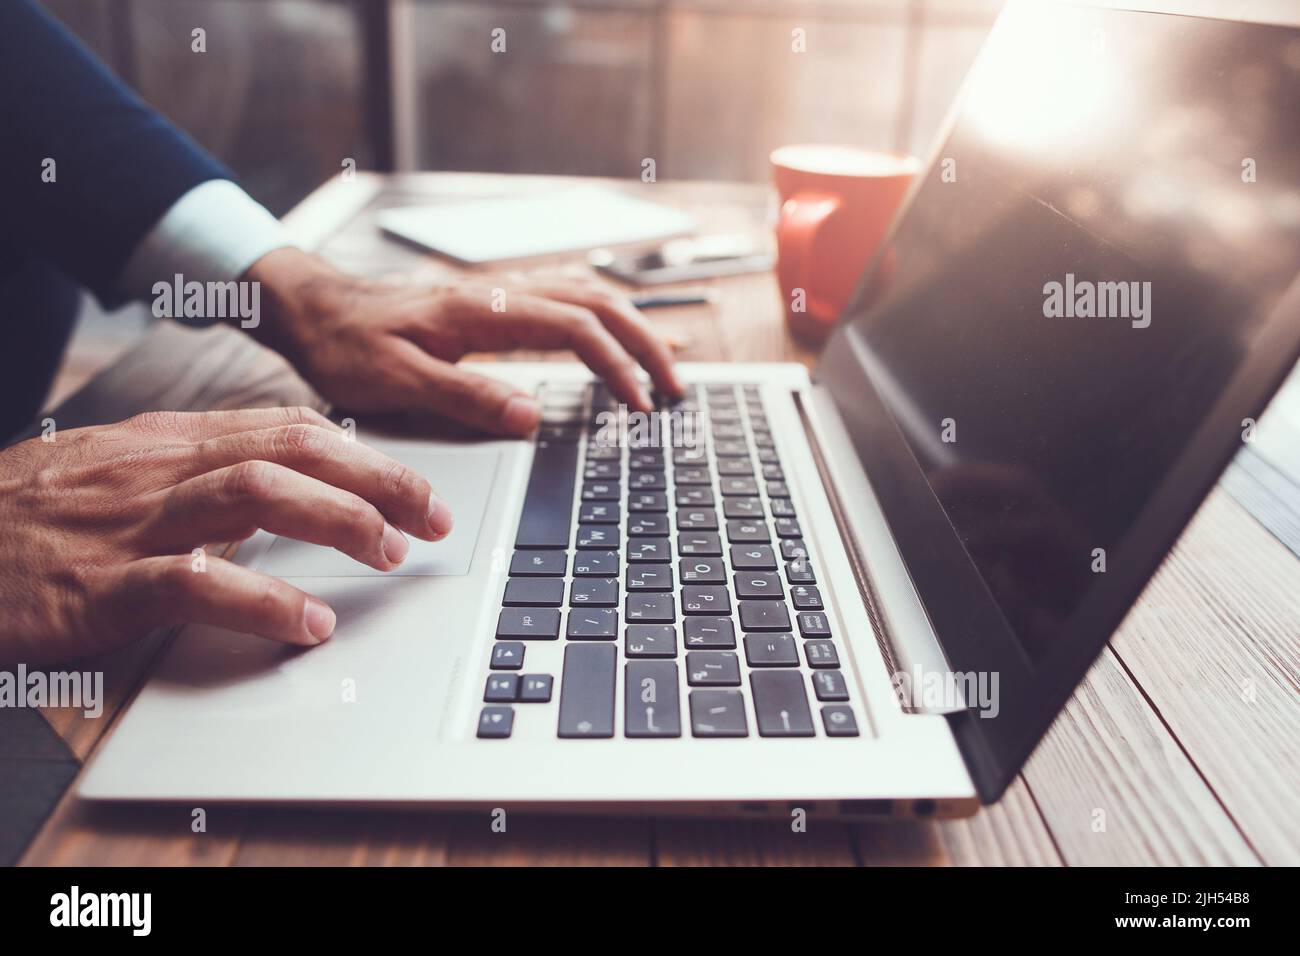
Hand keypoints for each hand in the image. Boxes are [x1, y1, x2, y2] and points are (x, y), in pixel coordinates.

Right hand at [0, 407, 449, 665]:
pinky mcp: (100, 584)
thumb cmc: (28, 515)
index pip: (292, 431)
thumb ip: (199, 477)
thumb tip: (280, 495)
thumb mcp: (121, 475)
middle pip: (293, 449)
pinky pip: (194, 581)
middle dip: (377, 478)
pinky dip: (261, 599)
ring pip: (256, 494)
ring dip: (338, 521)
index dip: (367, 456)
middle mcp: (162, 467)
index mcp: (172, 441)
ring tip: (390, 552)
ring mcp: (131, 521)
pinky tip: (308, 621)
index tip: (418, 487)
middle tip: (433, 517)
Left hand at [244, 248, 682, 435]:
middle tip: (677, 390)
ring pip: (588, 295)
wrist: (313, 310)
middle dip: (647, 344)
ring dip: (632, 329)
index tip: (641, 406)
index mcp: (483, 310)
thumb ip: (465, 397)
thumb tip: (532, 414)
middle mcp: (500, 293)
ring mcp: (500, 294)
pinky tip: (615, 337)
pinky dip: (604, 319)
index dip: (618, 367)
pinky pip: (567, 299)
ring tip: (663, 367)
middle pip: (599, 303)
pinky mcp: (494, 304)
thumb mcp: (396, 381)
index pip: (576, 328)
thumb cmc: (347, 346)